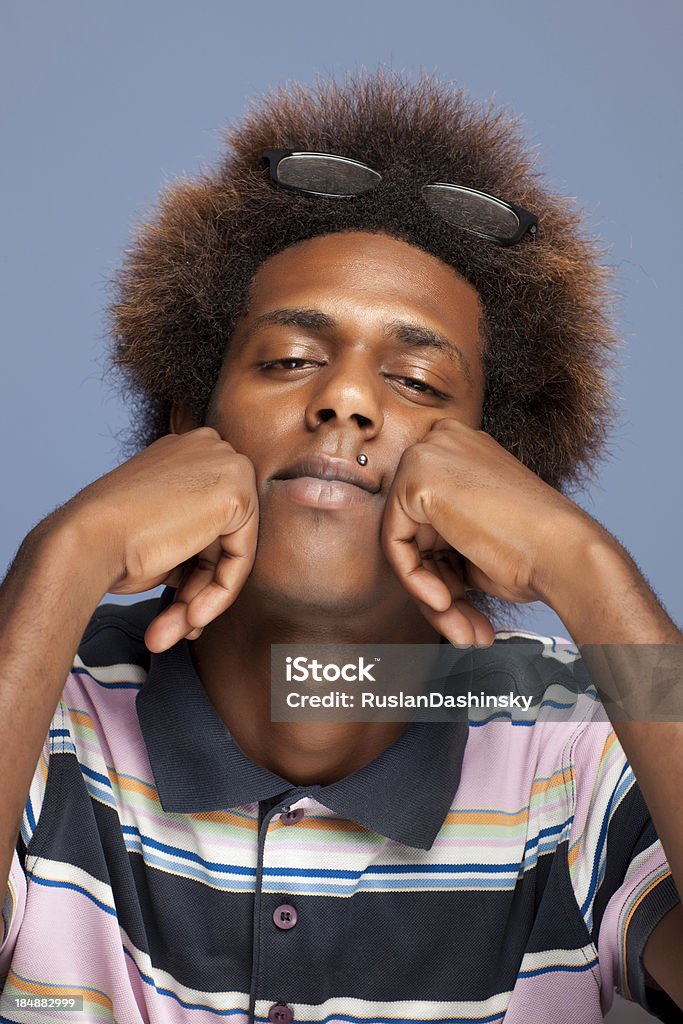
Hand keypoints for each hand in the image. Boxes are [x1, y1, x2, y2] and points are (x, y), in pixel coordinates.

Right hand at [58, 428, 257, 651]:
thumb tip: (212, 582)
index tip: (178, 609)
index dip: (192, 570)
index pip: (206, 520)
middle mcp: (208, 449)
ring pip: (231, 550)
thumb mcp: (158, 534)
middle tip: (174, 627)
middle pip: (222, 535)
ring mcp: (226, 464)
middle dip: (199, 587)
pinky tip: (191, 617)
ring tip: (173, 631)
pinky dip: (220, 592)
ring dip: (201, 598)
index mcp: (185, 452)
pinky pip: (241, 556)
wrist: (86, 541)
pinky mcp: (238, 490)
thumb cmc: (108, 542)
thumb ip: (191, 542)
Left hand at [381, 418, 596, 646]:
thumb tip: (419, 573)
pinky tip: (446, 602)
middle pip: (414, 528)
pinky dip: (414, 579)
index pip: (429, 517)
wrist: (563, 553)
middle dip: (435, 582)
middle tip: (460, 623)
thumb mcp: (477, 540)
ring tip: (459, 624)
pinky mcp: (416, 476)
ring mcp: (429, 453)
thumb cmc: (535, 552)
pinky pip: (394, 541)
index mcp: (463, 451)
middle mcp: (444, 443)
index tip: (460, 604)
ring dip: (428, 591)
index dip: (442, 568)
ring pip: (403, 539)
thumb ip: (441, 542)